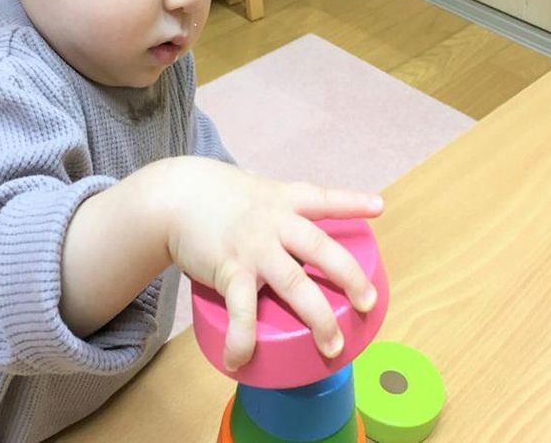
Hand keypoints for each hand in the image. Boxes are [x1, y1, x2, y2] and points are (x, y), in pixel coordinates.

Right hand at [164, 157, 383, 370]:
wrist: (171, 196)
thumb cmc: (214, 196)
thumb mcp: (253, 191)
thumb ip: (275, 207)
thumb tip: (291, 227)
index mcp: (283, 200)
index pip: (323, 199)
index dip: (352, 203)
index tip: (378, 208)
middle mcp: (274, 222)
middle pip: (322, 249)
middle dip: (350, 277)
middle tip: (367, 302)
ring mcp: (254, 247)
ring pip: (295, 284)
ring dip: (318, 318)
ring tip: (332, 347)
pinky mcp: (229, 269)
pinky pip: (242, 310)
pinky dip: (243, 338)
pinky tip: (241, 360)